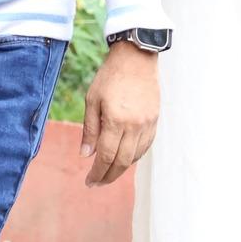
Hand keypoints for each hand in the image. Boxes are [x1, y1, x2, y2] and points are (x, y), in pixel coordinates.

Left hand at [81, 42, 159, 187]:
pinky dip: (135, 156)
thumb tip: (86, 155)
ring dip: (122, 169)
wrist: (136, 58)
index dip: (97, 172)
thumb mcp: (92, 100)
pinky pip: (145, 146)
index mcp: (116, 120)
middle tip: (97, 183)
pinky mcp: (155, 120)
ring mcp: (147, 123)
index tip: (89, 181)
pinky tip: (125, 159)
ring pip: (135, 156)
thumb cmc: (109, 77)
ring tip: (109, 173)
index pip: (106, 156)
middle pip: (122, 162)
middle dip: (108, 176)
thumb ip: (89, 129)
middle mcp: (134, 125)